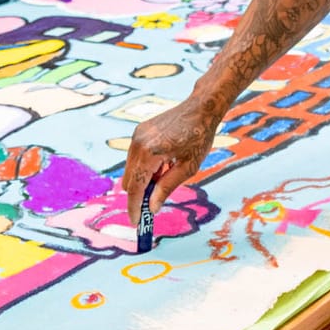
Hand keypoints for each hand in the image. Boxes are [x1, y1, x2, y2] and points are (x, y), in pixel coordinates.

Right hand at [123, 96, 222, 216]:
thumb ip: (166, 188)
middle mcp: (138, 143)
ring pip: (130, 170)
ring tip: (164, 178)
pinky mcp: (139, 132)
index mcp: (150, 152)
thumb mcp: (187, 168)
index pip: (136, 188)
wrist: (200, 108)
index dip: (135, 207)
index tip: (136, 221)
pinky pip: (135, 158)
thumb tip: (152, 208)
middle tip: (152, 206)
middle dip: (138, 195)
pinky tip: (162, 166)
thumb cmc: (199, 137)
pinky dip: (144, 168)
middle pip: (129, 180)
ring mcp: (136, 136)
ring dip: (142, 181)